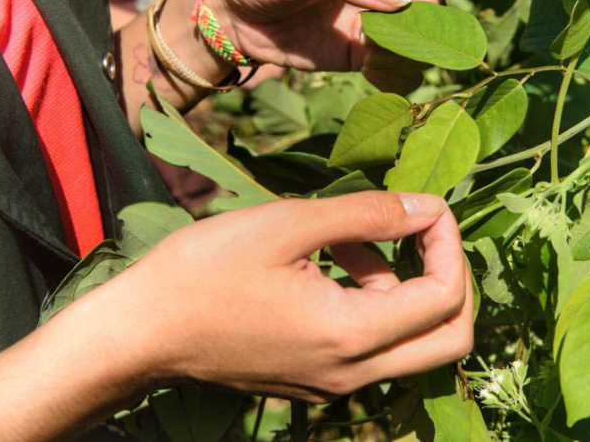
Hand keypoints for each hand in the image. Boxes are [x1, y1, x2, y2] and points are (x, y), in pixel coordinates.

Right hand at [110, 191, 472, 401]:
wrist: (140, 332)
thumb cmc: (203, 272)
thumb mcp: (288, 224)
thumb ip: (368, 214)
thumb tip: (429, 207)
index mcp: (350, 334)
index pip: (445, 296)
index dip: (450, 243)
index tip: (426, 206)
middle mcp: (352, 373)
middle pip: (448, 338)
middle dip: (449, 277)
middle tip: (421, 232)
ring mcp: (334, 384)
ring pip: (411, 341)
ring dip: (400, 284)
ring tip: (345, 237)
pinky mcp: (316, 380)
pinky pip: (371, 346)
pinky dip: (370, 301)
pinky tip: (327, 262)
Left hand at [205, 0, 451, 92]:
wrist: (233, 17)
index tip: (414, 14)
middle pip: (434, 14)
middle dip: (422, 35)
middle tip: (386, 46)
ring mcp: (378, 25)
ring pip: (422, 48)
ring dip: (408, 61)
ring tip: (373, 62)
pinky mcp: (365, 57)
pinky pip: (399, 73)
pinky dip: (395, 79)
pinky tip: (369, 74)